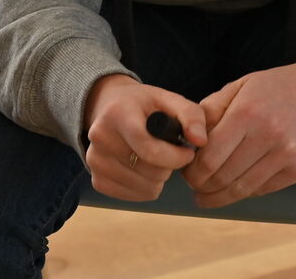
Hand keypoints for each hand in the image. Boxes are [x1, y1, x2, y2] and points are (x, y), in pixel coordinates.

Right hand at [82, 75, 205, 201]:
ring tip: (154, 157)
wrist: (109, 108)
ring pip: (146, 188)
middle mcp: (101, 139)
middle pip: (150, 171)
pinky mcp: (97, 180)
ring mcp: (95, 162)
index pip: (150, 150)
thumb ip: (191, 115)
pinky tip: (143, 168)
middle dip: (169, 164)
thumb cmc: (144, 105)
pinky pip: (134, 197)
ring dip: (159, 177)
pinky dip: (146, 187)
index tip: (188, 152)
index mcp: (118, 115)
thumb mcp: (168, 99)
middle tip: (166, 149)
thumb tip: (200, 141)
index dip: (176, 156)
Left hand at [183, 47, 295, 208]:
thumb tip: (187, 139)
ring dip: (219, 197)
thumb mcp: (242, 86)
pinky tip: (235, 187)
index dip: (192, 171)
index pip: (209, 157)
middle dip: (201, 186)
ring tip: (207, 196)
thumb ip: (211, 109)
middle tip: (193, 186)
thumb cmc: (280, 87)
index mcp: (248, 112)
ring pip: (243, 189)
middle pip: (223, 177)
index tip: (185, 172)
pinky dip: (245, 192)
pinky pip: (264, 189)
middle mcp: (269, 135)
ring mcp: (288, 155)